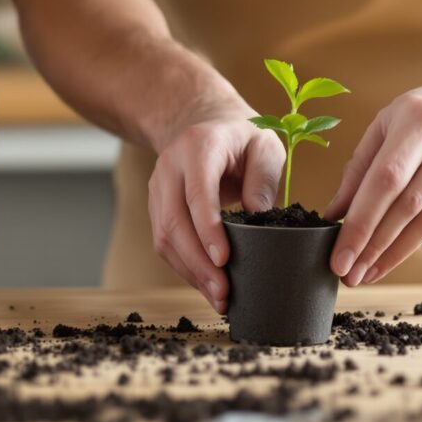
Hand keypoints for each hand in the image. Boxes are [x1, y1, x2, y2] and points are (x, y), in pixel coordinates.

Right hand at [147, 110, 284, 313]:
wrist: (205, 124)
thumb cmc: (241, 138)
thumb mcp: (265, 145)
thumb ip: (264, 177)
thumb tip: (260, 217)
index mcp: (198, 146)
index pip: (197, 193)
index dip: (207, 229)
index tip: (224, 260)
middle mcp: (170, 166)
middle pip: (174, 221)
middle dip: (198, 263)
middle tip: (224, 293)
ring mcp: (158, 187)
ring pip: (163, 237)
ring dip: (190, 271)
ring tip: (219, 298)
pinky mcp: (156, 206)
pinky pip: (164, 242)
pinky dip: (184, 267)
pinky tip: (205, 285)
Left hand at [324, 68, 421, 286]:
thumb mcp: (389, 123)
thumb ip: (360, 167)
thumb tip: (335, 215)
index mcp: (420, 119)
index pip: (384, 182)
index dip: (360, 225)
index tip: (340, 259)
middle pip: (410, 210)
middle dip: (375, 250)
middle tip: (352, 276)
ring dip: (401, 252)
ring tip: (375, 266)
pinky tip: (417, 242)